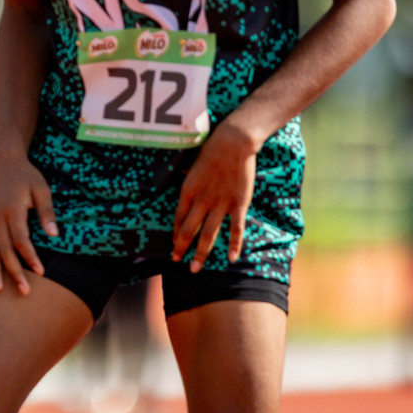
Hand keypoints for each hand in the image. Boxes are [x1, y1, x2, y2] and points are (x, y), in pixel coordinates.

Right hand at [0, 154, 58, 293]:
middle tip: (23, 291)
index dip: (30, 256)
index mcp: (12, 209)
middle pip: (4, 249)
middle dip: (13, 271)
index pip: (21, 239)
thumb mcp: (42, 190)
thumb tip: (54, 234)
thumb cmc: (28, 177)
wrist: (6, 164)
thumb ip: (47, 212)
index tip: (41, 272)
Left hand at [172, 118, 261, 271]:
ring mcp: (221, 203)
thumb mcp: (191, 163)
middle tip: (177, 262)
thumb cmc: (211, 149)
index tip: (173, 246)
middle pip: (189, 230)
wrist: (233, 142)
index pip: (178, 218)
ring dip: (201, 253)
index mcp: (188, 190)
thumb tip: (180, 177)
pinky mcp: (239, 204)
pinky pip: (236, 228)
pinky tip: (232, 258)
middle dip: (182, 248)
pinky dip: (235, 245)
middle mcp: (202, 200)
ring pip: (209, 234)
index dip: (175, 234)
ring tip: (195, 269)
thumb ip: (187, 176)